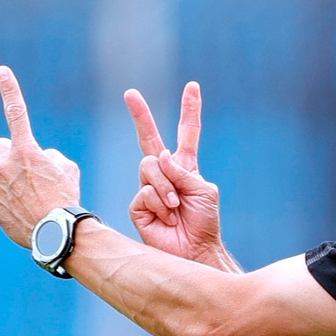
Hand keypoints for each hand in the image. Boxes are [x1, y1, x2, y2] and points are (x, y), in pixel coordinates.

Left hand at [0, 66, 81, 247]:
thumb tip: (39, 159)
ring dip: (15, 184)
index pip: (16, 113)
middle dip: (10, 154)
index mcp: (26, 151)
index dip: (10, 89)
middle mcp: (6, 165)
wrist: (58, 234)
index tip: (2, 70)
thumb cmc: (67, 199)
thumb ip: (50, 157)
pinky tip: (26, 214)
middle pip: (0, 147)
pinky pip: (0, 199)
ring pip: (3, 177)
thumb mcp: (68, 170)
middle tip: (26, 170)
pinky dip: (11, 203)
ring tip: (36, 202)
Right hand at [124, 83, 225, 265]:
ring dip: (166, 187)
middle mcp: (164, 174)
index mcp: (184, 167)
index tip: (192, 87)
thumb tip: (161, 157)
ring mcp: (148, 188)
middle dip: (140, 115)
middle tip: (130, 93)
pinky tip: (167, 217)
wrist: (195, 249)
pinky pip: (144, 191)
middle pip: (149, 139)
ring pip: (148, 167)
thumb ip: (183, 171)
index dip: (189, 111)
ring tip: (176, 207)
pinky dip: (159, 203)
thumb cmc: (204, 222)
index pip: (187, 134)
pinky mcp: (138, 205)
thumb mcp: (203, 190)